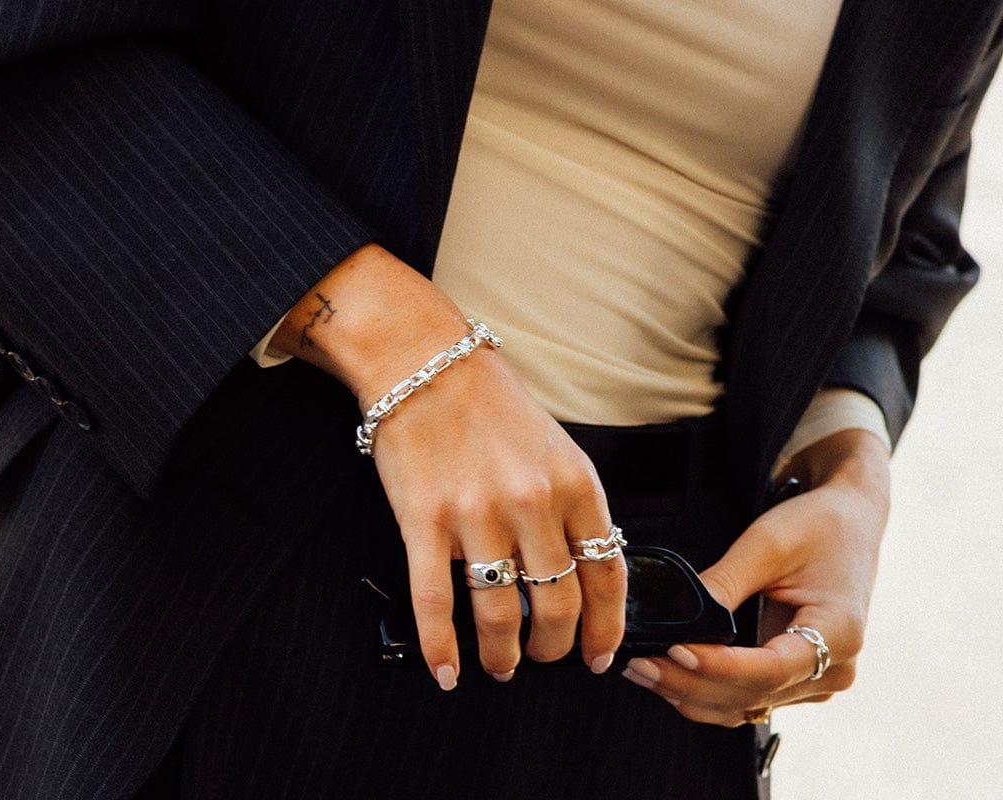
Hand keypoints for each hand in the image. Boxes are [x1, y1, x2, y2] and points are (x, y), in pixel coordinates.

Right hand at [270, 243, 626, 688]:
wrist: (425, 362)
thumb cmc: (490, 404)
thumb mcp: (555, 447)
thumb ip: (573, 508)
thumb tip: (583, 578)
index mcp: (575, 482)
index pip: (607, 576)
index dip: (607, 628)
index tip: (599, 655)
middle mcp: (531, 501)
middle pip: (557, 605)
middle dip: (555, 648)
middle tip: (544, 659)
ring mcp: (476, 514)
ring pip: (500, 614)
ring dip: (503, 655)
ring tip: (501, 666)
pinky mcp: (424, 519)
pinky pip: (435, 601)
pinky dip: (441, 647)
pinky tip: (446, 670)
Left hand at [620, 429, 889, 724]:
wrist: (849, 522)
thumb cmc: (817, 526)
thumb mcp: (768, 543)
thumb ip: (725, 583)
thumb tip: (676, 618)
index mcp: (838, 633)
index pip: (769, 668)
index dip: (718, 667)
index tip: (673, 652)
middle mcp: (832, 669)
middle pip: (752, 693)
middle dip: (689, 683)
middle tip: (637, 664)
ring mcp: (816, 680)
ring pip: (745, 703)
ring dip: (692, 694)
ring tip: (641, 671)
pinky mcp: (796, 677)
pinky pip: (748, 695)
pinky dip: (707, 691)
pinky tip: (669, 677)